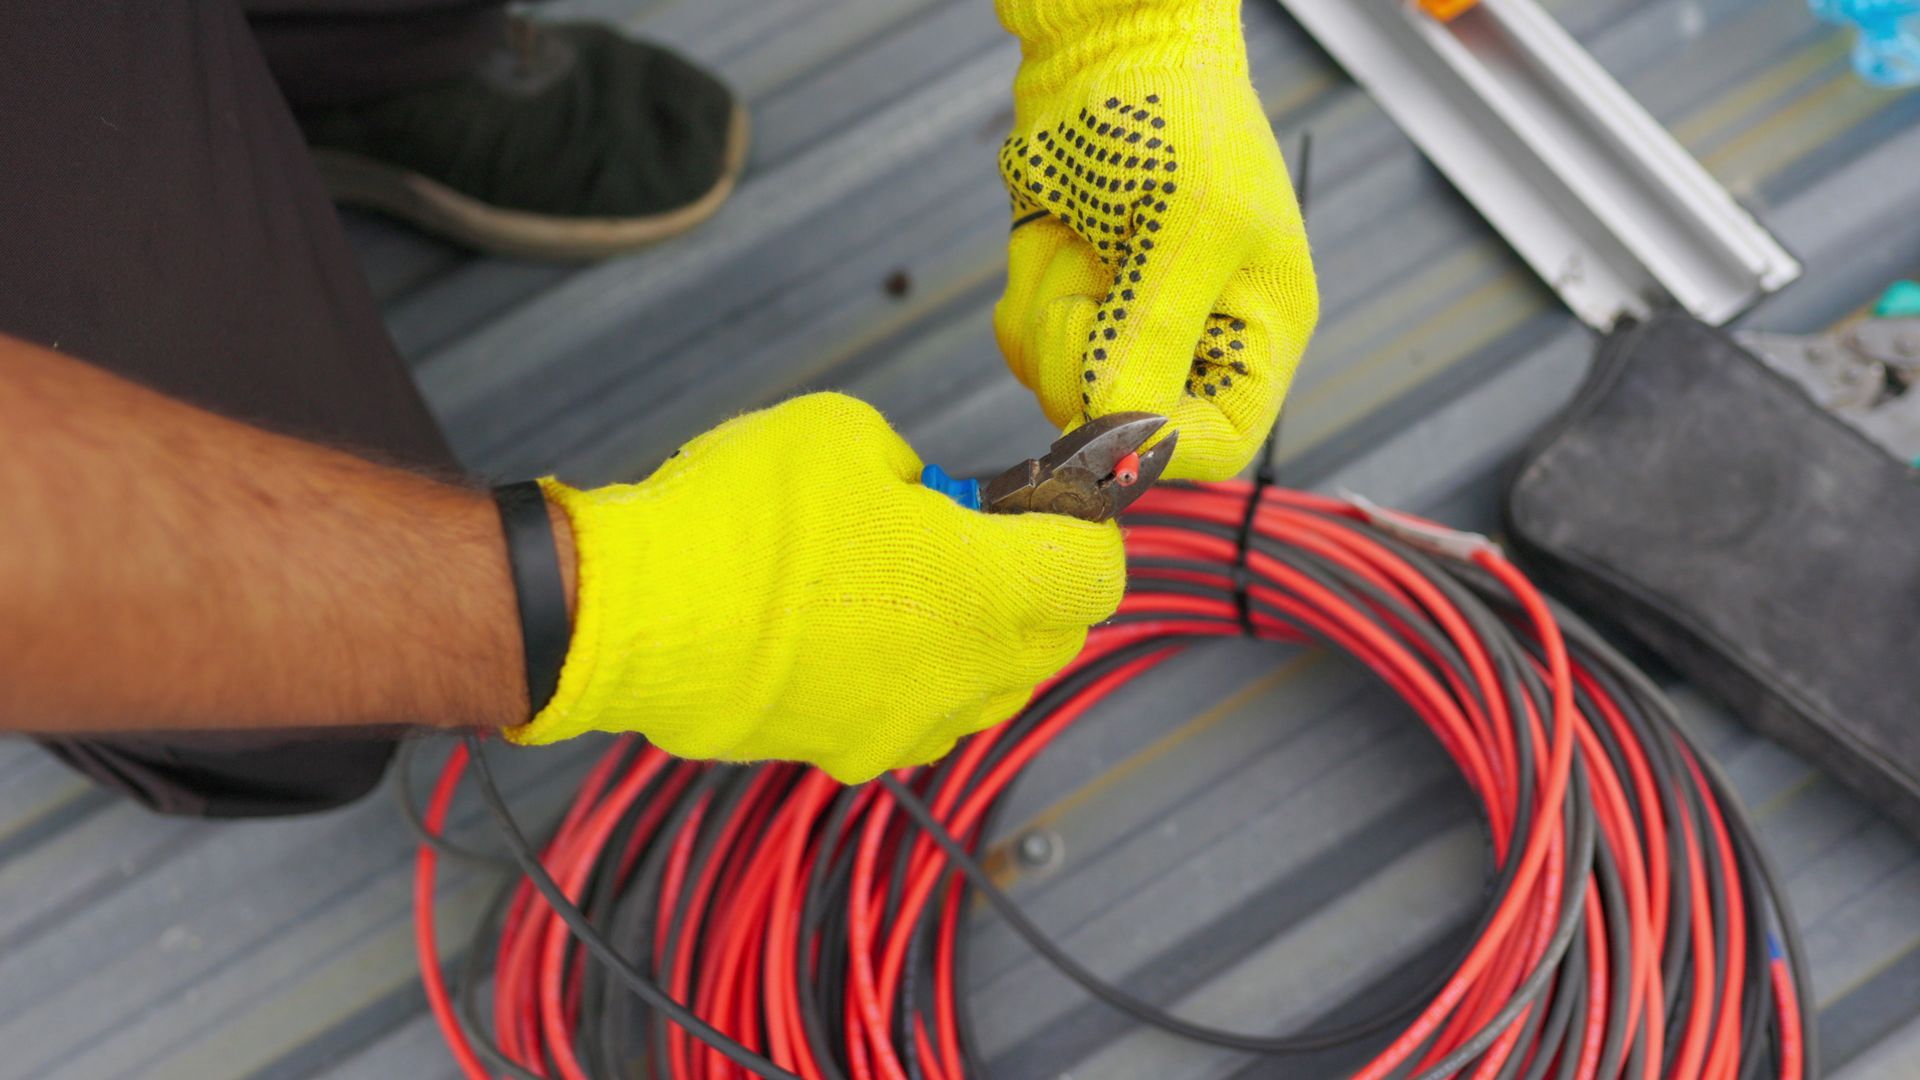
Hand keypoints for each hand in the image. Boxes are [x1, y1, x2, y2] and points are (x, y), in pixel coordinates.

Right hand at [510, 393, 1124, 783]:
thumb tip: (921, 495)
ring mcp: (906, 725)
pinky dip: (911, 679)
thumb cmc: (738, 519)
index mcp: (985, 586)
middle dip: (1039, 586)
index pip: (1096, 575)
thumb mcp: (844, 435)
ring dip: (979, 639)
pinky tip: (856, 634)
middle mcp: (962, 672)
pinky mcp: (847, 754)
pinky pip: (915, 718)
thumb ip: (914, 469)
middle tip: (983, 535)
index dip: (1086, 530)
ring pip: (988, 690)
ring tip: (912, 586)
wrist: (631, 616)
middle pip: (1054, 640)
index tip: (1055, 505)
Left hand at [993, 0, 1317, 480]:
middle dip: (1086, 352)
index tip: (1106, 407)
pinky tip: (1056, 237)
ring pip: (1059, 389)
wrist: (1101, 48)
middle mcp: (1195, 342)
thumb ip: (1152, 338)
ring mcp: (1127, 327)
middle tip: (1096, 276)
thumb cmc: (1173, 116)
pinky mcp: (1070, 304)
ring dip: (1052, 308)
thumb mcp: (1183, 229)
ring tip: (1085, 239)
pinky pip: (1025, 348)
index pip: (1219, 444)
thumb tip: (1119, 440)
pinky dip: (1025, 294)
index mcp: (1258, 333)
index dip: (1159, 445)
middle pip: (1122, 427)